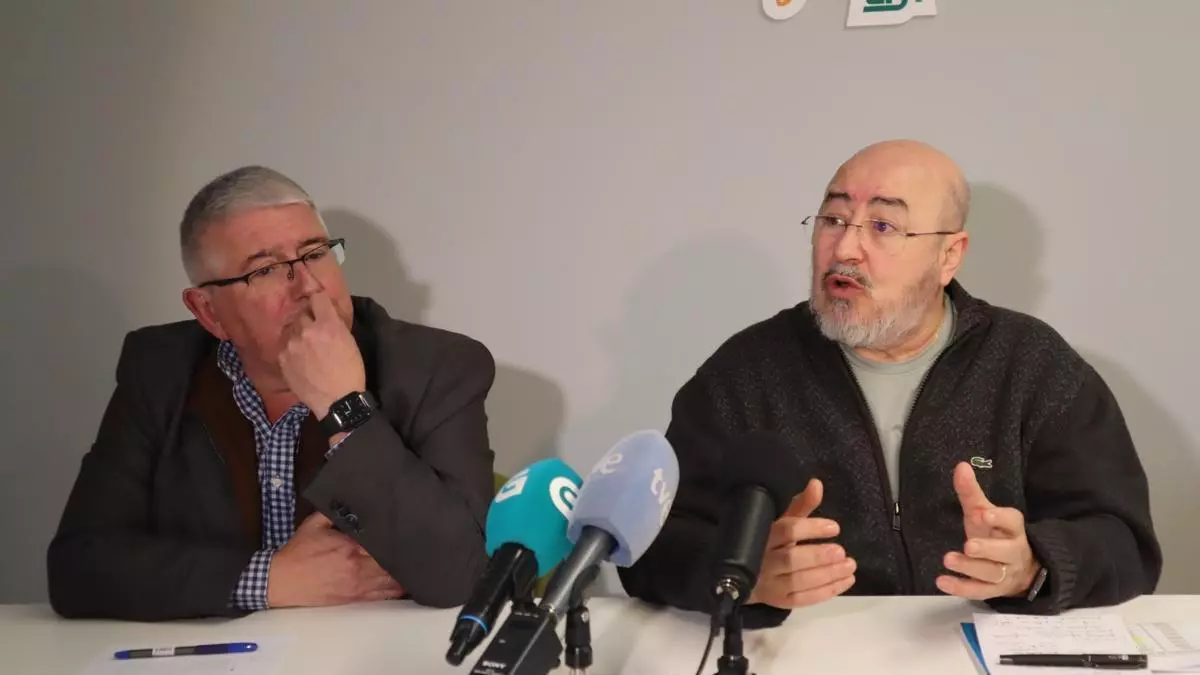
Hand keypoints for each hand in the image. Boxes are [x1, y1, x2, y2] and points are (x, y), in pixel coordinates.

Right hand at [267, 513, 403, 607]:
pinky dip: (395, 591)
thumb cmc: (298, 552)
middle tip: (418, 548)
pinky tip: (406, 585)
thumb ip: (335, 512)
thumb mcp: (314, 524)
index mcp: (349, 547)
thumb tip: (352, 502)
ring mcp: (357, 585)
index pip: (381, 543)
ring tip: (416, 565)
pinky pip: (381, 596)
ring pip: (390, 581)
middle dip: (403, 556)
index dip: (396, 539)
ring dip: (404, 574)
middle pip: (390, 563)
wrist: (281, 580)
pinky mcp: (354, 598)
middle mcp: (357, 567)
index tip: (410, 532)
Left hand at [278, 293, 365, 418]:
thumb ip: (335, 325)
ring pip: (291, 329)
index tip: (320, 306)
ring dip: (298, 333)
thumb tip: (325, 314)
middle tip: (315, 332)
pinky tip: (299, 358)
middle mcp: (306, 330)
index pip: (317, 297)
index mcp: (328, 324)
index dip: (319, 301)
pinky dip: (290, 348)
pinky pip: (284, 345)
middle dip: (309, 320)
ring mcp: (291, 344)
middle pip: (302, 314)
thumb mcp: (349, 342)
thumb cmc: (350, 372)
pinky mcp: (282, 358)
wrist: (336, 401)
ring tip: (305, 346)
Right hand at [746, 479, 855, 608]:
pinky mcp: (778, 601)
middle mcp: (764, 560)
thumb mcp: (781, 521)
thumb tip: (817, 484)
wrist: (739, 573)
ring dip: (828, 575)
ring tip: (850, 566)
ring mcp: (770, 583)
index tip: (835, 528)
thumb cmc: (768, 541)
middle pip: (792, 559)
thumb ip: (801, 505)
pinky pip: (803, 599)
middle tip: (842, 552)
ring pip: (799, 581)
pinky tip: (845, 582)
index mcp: (764, 535)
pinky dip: (826, 592)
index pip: (787, 531)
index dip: (812, 528)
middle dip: (819, 556)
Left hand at [936, 462, 1038, 599]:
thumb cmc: (995, 534)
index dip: (1000, 519)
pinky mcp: (993, 590)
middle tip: (968, 545)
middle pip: (1005, 552)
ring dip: (970, 568)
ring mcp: (1005, 573)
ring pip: (992, 573)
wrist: (1018, 569)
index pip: (1013, 522)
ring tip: (948, 559)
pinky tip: (942, 582)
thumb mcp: (983, 512)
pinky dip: (961, 588)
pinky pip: (979, 591)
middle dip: (987, 548)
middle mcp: (1013, 552)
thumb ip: (971, 492)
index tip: (985, 514)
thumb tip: (961, 466)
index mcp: (1013, 529)